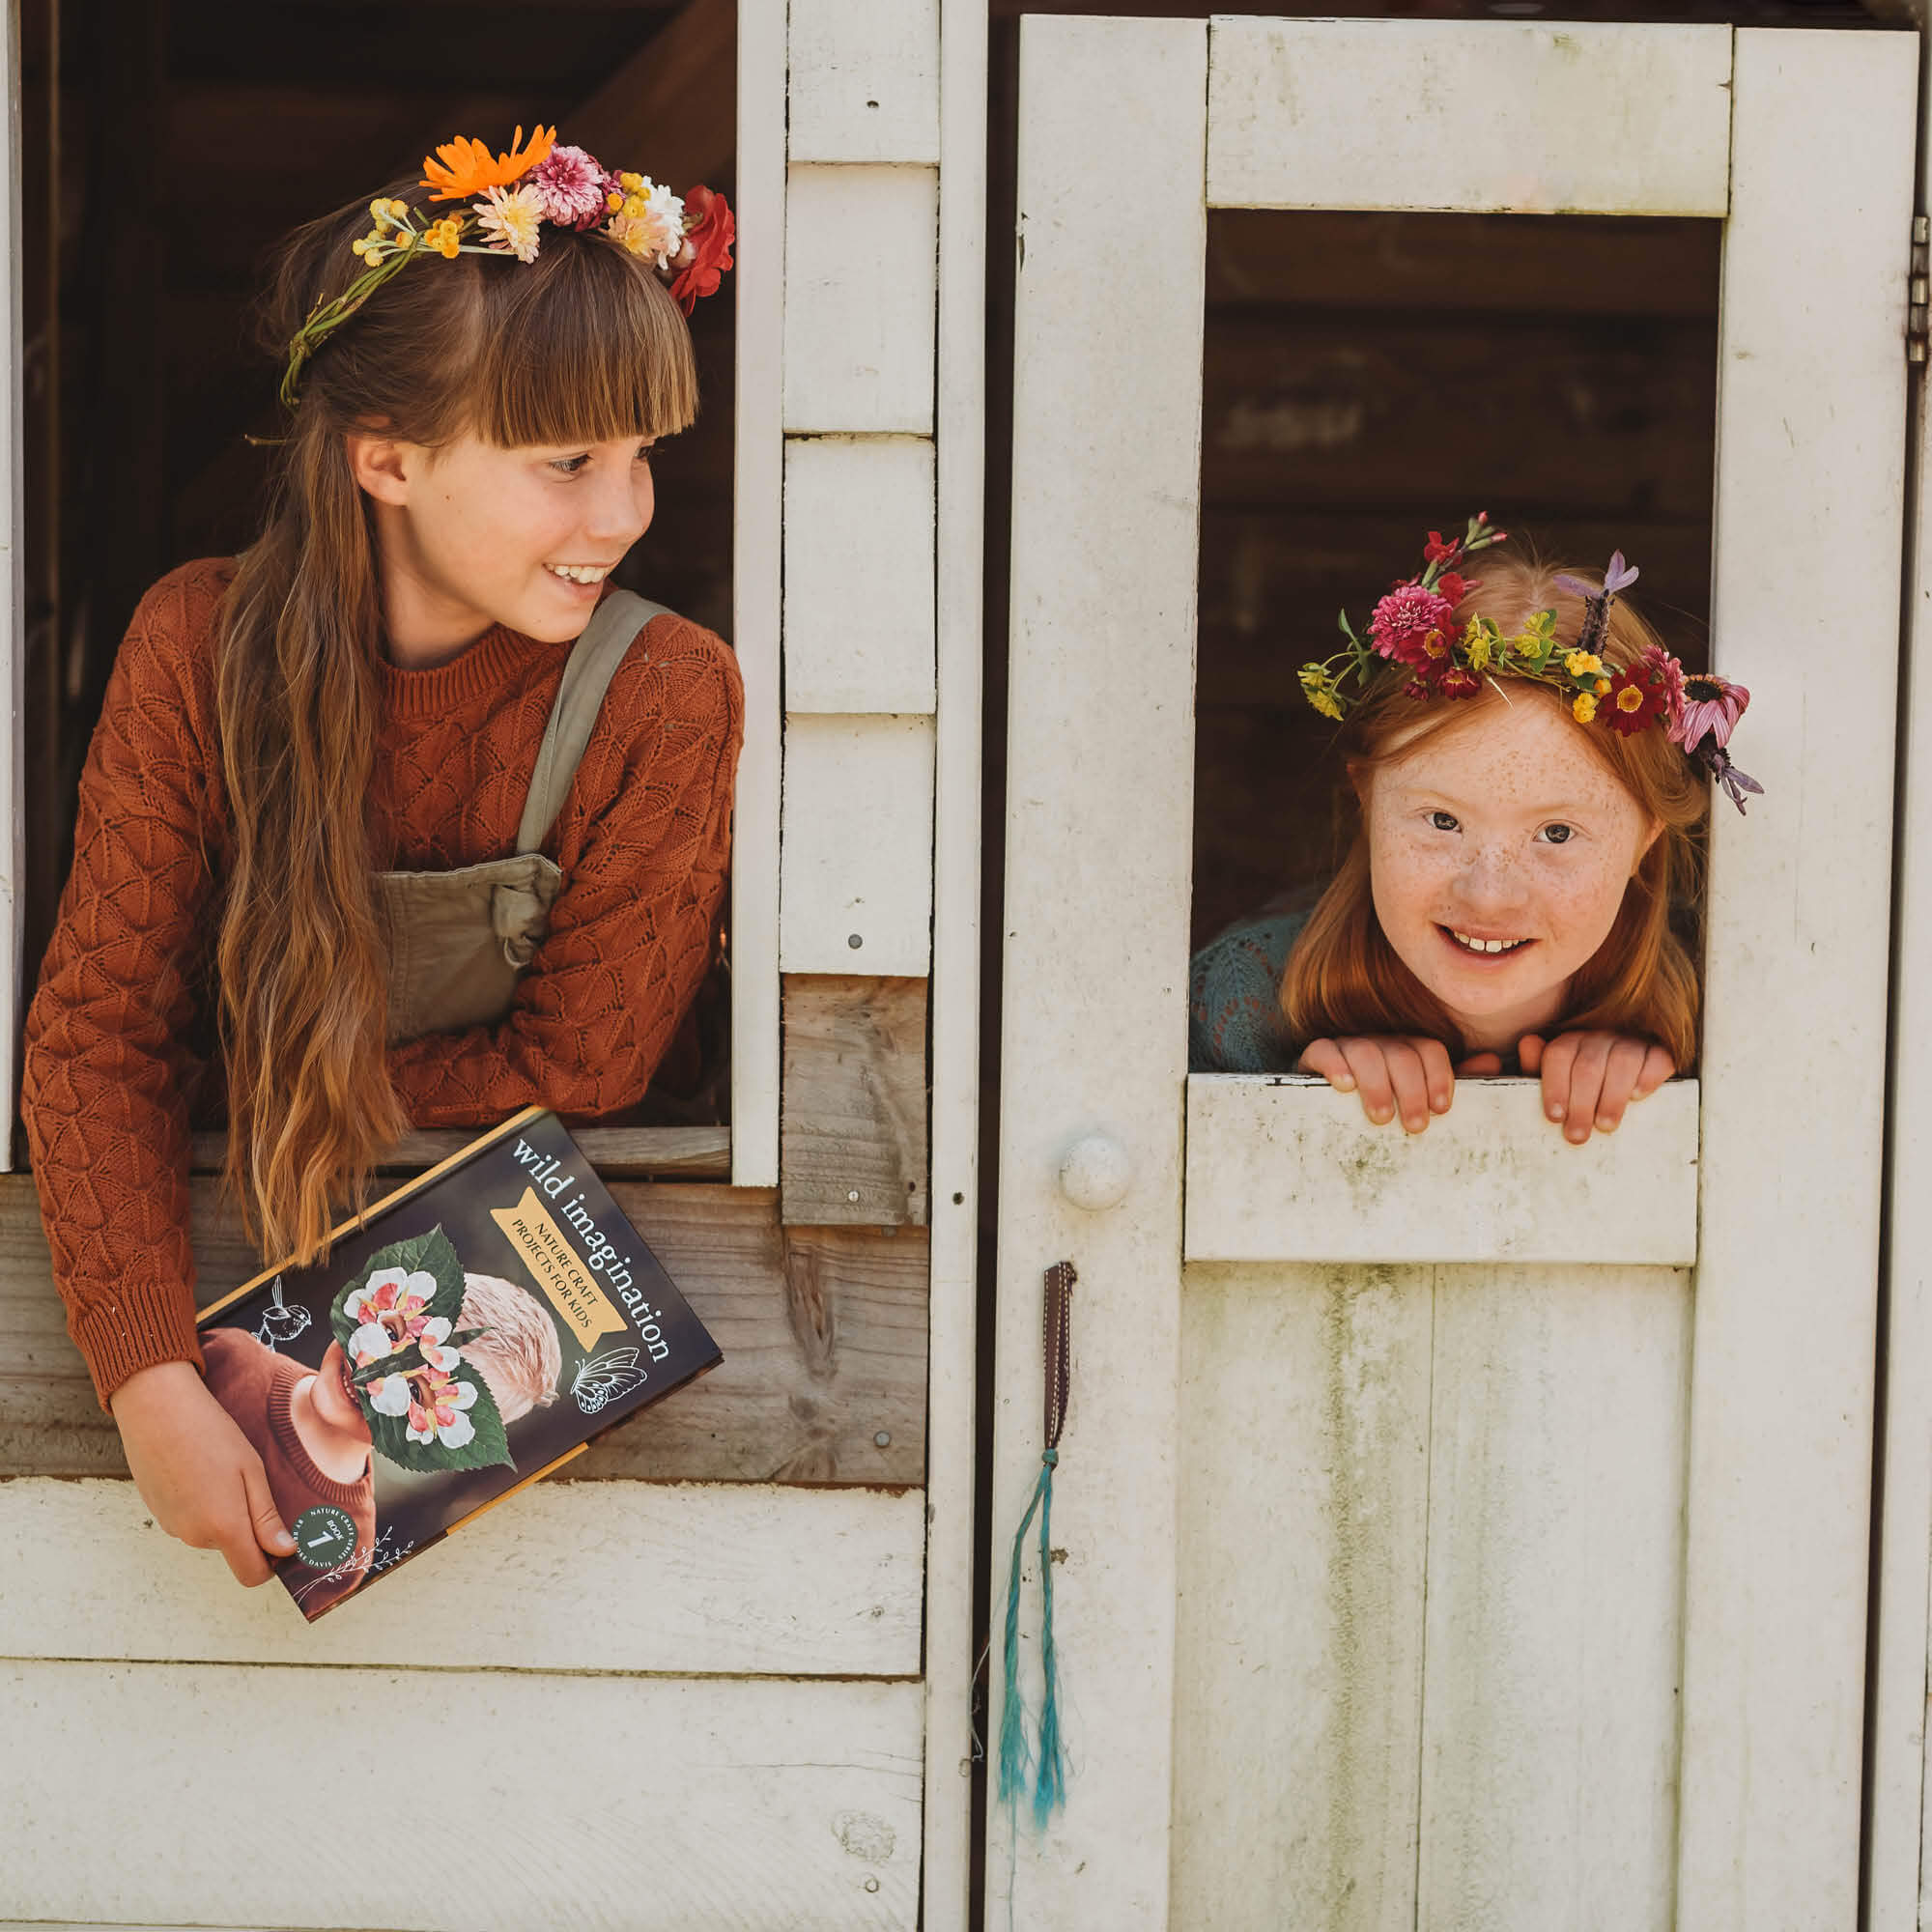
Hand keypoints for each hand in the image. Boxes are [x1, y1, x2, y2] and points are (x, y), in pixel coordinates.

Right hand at [110, 1361, 295, 1585]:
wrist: (156, 1411)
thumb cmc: (210, 1434)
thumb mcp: (251, 1471)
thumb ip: (266, 1517)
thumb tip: (285, 1552)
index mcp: (223, 1528)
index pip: (252, 1575)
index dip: (271, 1563)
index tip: (281, 1536)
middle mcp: (195, 1537)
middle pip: (234, 1549)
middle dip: (248, 1526)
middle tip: (249, 1481)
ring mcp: (172, 1527)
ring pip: (212, 1533)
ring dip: (224, 1512)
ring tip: (221, 1470)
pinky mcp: (158, 1513)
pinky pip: (191, 1520)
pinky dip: (201, 1503)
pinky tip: (200, 1470)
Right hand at [1298, 1034, 1488, 1132]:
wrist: (1328, 1114)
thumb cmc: (1384, 1108)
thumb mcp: (1418, 1101)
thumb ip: (1451, 1084)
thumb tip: (1491, 1061)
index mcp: (1408, 1050)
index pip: (1429, 1050)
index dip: (1439, 1077)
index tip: (1441, 1109)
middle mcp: (1380, 1042)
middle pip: (1401, 1053)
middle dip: (1411, 1090)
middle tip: (1414, 1127)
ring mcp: (1348, 1046)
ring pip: (1366, 1050)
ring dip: (1377, 1084)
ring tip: (1380, 1117)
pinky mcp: (1316, 1055)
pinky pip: (1324, 1049)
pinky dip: (1335, 1065)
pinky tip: (1344, 1087)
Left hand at [1518, 1031, 1673, 1144]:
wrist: (1629, 1077)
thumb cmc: (1583, 1085)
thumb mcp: (1557, 1079)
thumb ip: (1537, 1067)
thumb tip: (1527, 1042)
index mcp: (1571, 1041)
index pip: (1559, 1055)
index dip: (1555, 1086)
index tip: (1555, 1117)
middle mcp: (1600, 1036)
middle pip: (1588, 1066)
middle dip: (1581, 1104)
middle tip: (1577, 1136)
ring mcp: (1632, 1042)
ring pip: (1622, 1061)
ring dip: (1612, 1096)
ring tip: (1606, 1126)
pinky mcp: (1659, 1050)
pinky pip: (1656, 1058)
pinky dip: (1647, 1077)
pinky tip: (1637, 1096)